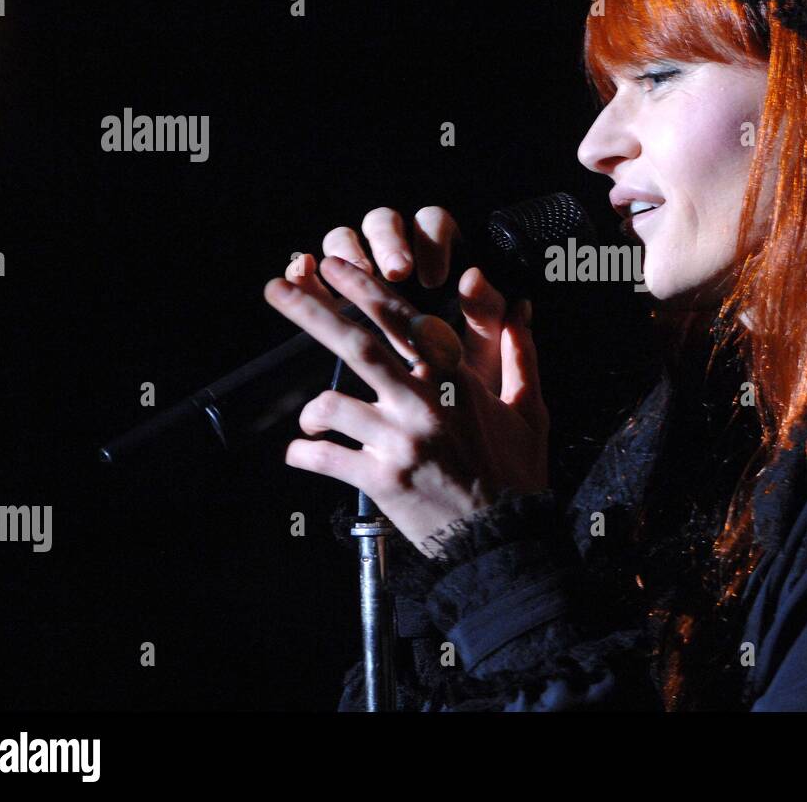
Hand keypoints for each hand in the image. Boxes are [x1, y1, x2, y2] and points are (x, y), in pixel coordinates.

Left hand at [267, 210, 548, 554]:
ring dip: (312, 409)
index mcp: (456, 380)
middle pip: (358, 345)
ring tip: (310, 422)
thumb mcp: (530, 412)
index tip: (336, 267)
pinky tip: (302, 453)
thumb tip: (521, 315)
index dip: (365, 290)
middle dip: (311, 312)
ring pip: (332, 403)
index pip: (403, 322)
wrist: (502, 539)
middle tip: (276, 288)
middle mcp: (424, 403)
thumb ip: (521, 359)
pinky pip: (325, 457)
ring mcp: (400, 440)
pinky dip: (305, 453)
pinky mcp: (381, 479)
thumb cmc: (517, 476)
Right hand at [284, 206, 512, 392]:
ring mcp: (358, 271)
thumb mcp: (480, 351)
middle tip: (396, 270)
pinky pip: (311, 269)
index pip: (432, 225)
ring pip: (345, 239)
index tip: (434, 279)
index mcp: (439, 255)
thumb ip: (484, 316)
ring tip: (350, 276)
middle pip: (383, 223)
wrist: (436, 417)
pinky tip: (304, 276)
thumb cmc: (464, 375)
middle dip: (386, 242)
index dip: (431, 243)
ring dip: (345, 252)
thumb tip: (473, 277)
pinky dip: (305, 270)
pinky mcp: (328, 293)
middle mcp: (396, 253)